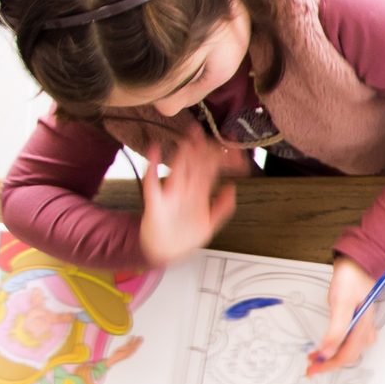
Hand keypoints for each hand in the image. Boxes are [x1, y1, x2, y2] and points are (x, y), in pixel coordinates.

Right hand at [139, 136, 237, 267]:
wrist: (164, 253)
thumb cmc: (185, 237)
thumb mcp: (210, 224)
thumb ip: (222, 208)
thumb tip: (233, 188)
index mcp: (200, 194)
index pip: (211, 171)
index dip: (220, 158)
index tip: (228, 145)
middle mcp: (186, 190)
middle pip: (195, 165)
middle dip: (200, 149)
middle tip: (203, 131)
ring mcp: (170, 195)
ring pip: (178, 169)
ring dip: (183, 154)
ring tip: (188, 137)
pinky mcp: (155, 202)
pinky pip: (152, 182)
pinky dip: (152, 166)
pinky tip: (154, 150)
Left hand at [308, 255, 378, 376]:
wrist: (357, 262)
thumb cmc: (351, 279)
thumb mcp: (340, 304)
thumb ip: (335, 330)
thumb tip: (327, 352)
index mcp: (363, 327)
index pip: (346, 355)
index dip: (328, 364)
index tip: (313, 367)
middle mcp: (365, 328)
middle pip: (349, 355)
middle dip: (330, 363)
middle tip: (312, 365)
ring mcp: (364, 323)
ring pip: (351, 349)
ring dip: (334, 356)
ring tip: (319, 357)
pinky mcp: (359, 318)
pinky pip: (351, 339)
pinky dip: (339, 346)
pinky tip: (332, 343)